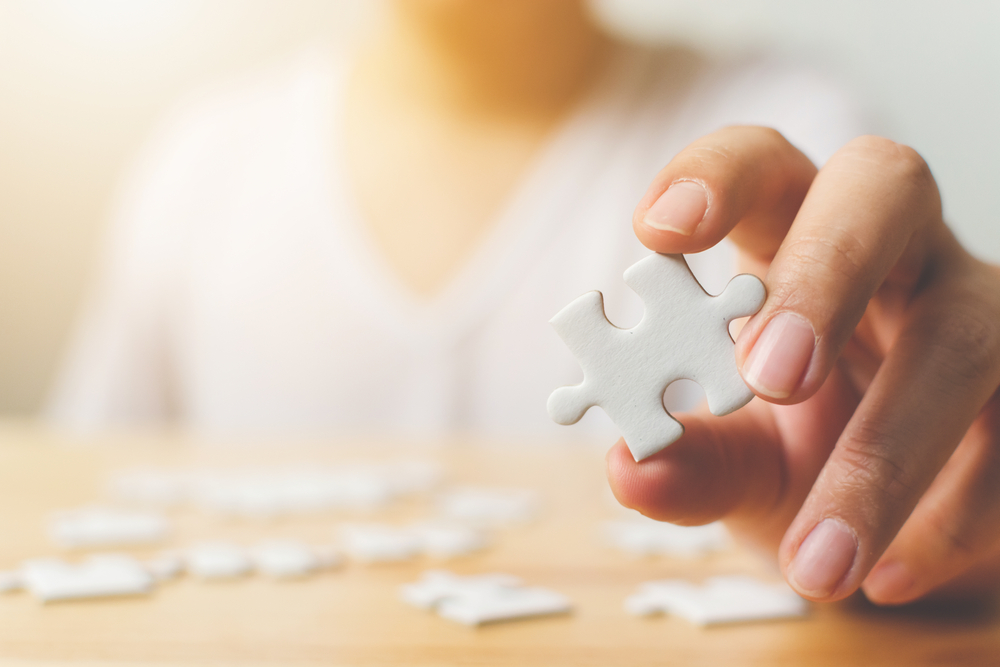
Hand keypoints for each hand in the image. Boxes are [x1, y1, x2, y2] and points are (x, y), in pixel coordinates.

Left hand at [606, 126, 999, 604]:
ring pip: (963, 336)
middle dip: (824, 271)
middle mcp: (893, 251)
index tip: (658, 231)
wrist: (902, 517)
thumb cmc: (798, 448)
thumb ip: (690, 459)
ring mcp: (975, 309)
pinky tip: (893, 576)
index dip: (716, 176)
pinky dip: (958, 515)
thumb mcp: (738, 458)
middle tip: (769, 375)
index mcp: (792, 237)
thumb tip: (632, 468)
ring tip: (817, 560)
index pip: (761, 163)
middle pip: (884, 188)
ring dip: (886, 453)